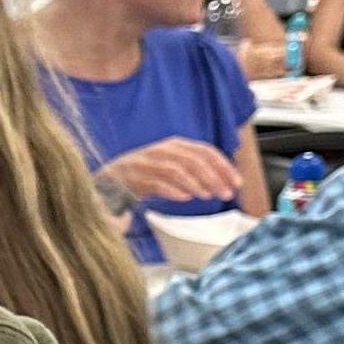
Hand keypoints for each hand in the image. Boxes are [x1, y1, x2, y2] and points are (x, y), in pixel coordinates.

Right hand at [97, 139, 239, 204]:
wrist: (107, 179)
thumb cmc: (143, 175)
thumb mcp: (171, 166)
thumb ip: (193, 170)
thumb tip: (221, 180)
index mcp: (174, 145)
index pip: (205, 151)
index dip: (223, 166)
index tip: (236, 182)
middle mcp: (162, 150)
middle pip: (194, 160)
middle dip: (213, 177)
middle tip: (225, 193)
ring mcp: (146, 163)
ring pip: (177, 170)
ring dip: (195, 184)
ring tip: (206, 196)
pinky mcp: (133, 178)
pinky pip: (156, 182)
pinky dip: (172, 190)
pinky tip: (184, 198)